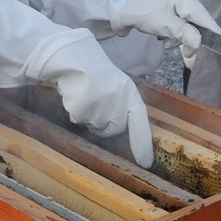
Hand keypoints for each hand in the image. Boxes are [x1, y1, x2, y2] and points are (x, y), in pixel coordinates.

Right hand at [23, 29, 153, 166]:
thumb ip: (123, 107)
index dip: (143, 144)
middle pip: (113, 129)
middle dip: (103, 124)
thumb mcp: (117, 88)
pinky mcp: (84, 107)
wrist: (74, 57)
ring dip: (88, 117)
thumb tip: (122, 127)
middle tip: (95, 105)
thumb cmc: (95, 73)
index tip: (146, 163)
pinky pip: (78, 119)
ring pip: (94, 126)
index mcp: (131, 95)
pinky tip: (75, 95)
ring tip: (85, 97)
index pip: (140, 123)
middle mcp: (120, 102)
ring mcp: (102, 106)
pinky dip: (75, 111)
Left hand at [109, 0, 220, 51]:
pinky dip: (174, 34)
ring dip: (181, 38)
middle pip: (197, 22)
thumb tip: (200, 42)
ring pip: (187, 26)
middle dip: (192, 39)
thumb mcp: (164, 25)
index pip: (204, 17)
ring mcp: (174, 5)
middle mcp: (182, 0)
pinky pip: (178, 25)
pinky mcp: (167, 11)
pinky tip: (164, 40)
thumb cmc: (142, 14)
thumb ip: (184, 33)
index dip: (214, 31)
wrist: (119, 8)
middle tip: (186, 54)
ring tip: (168, 45)